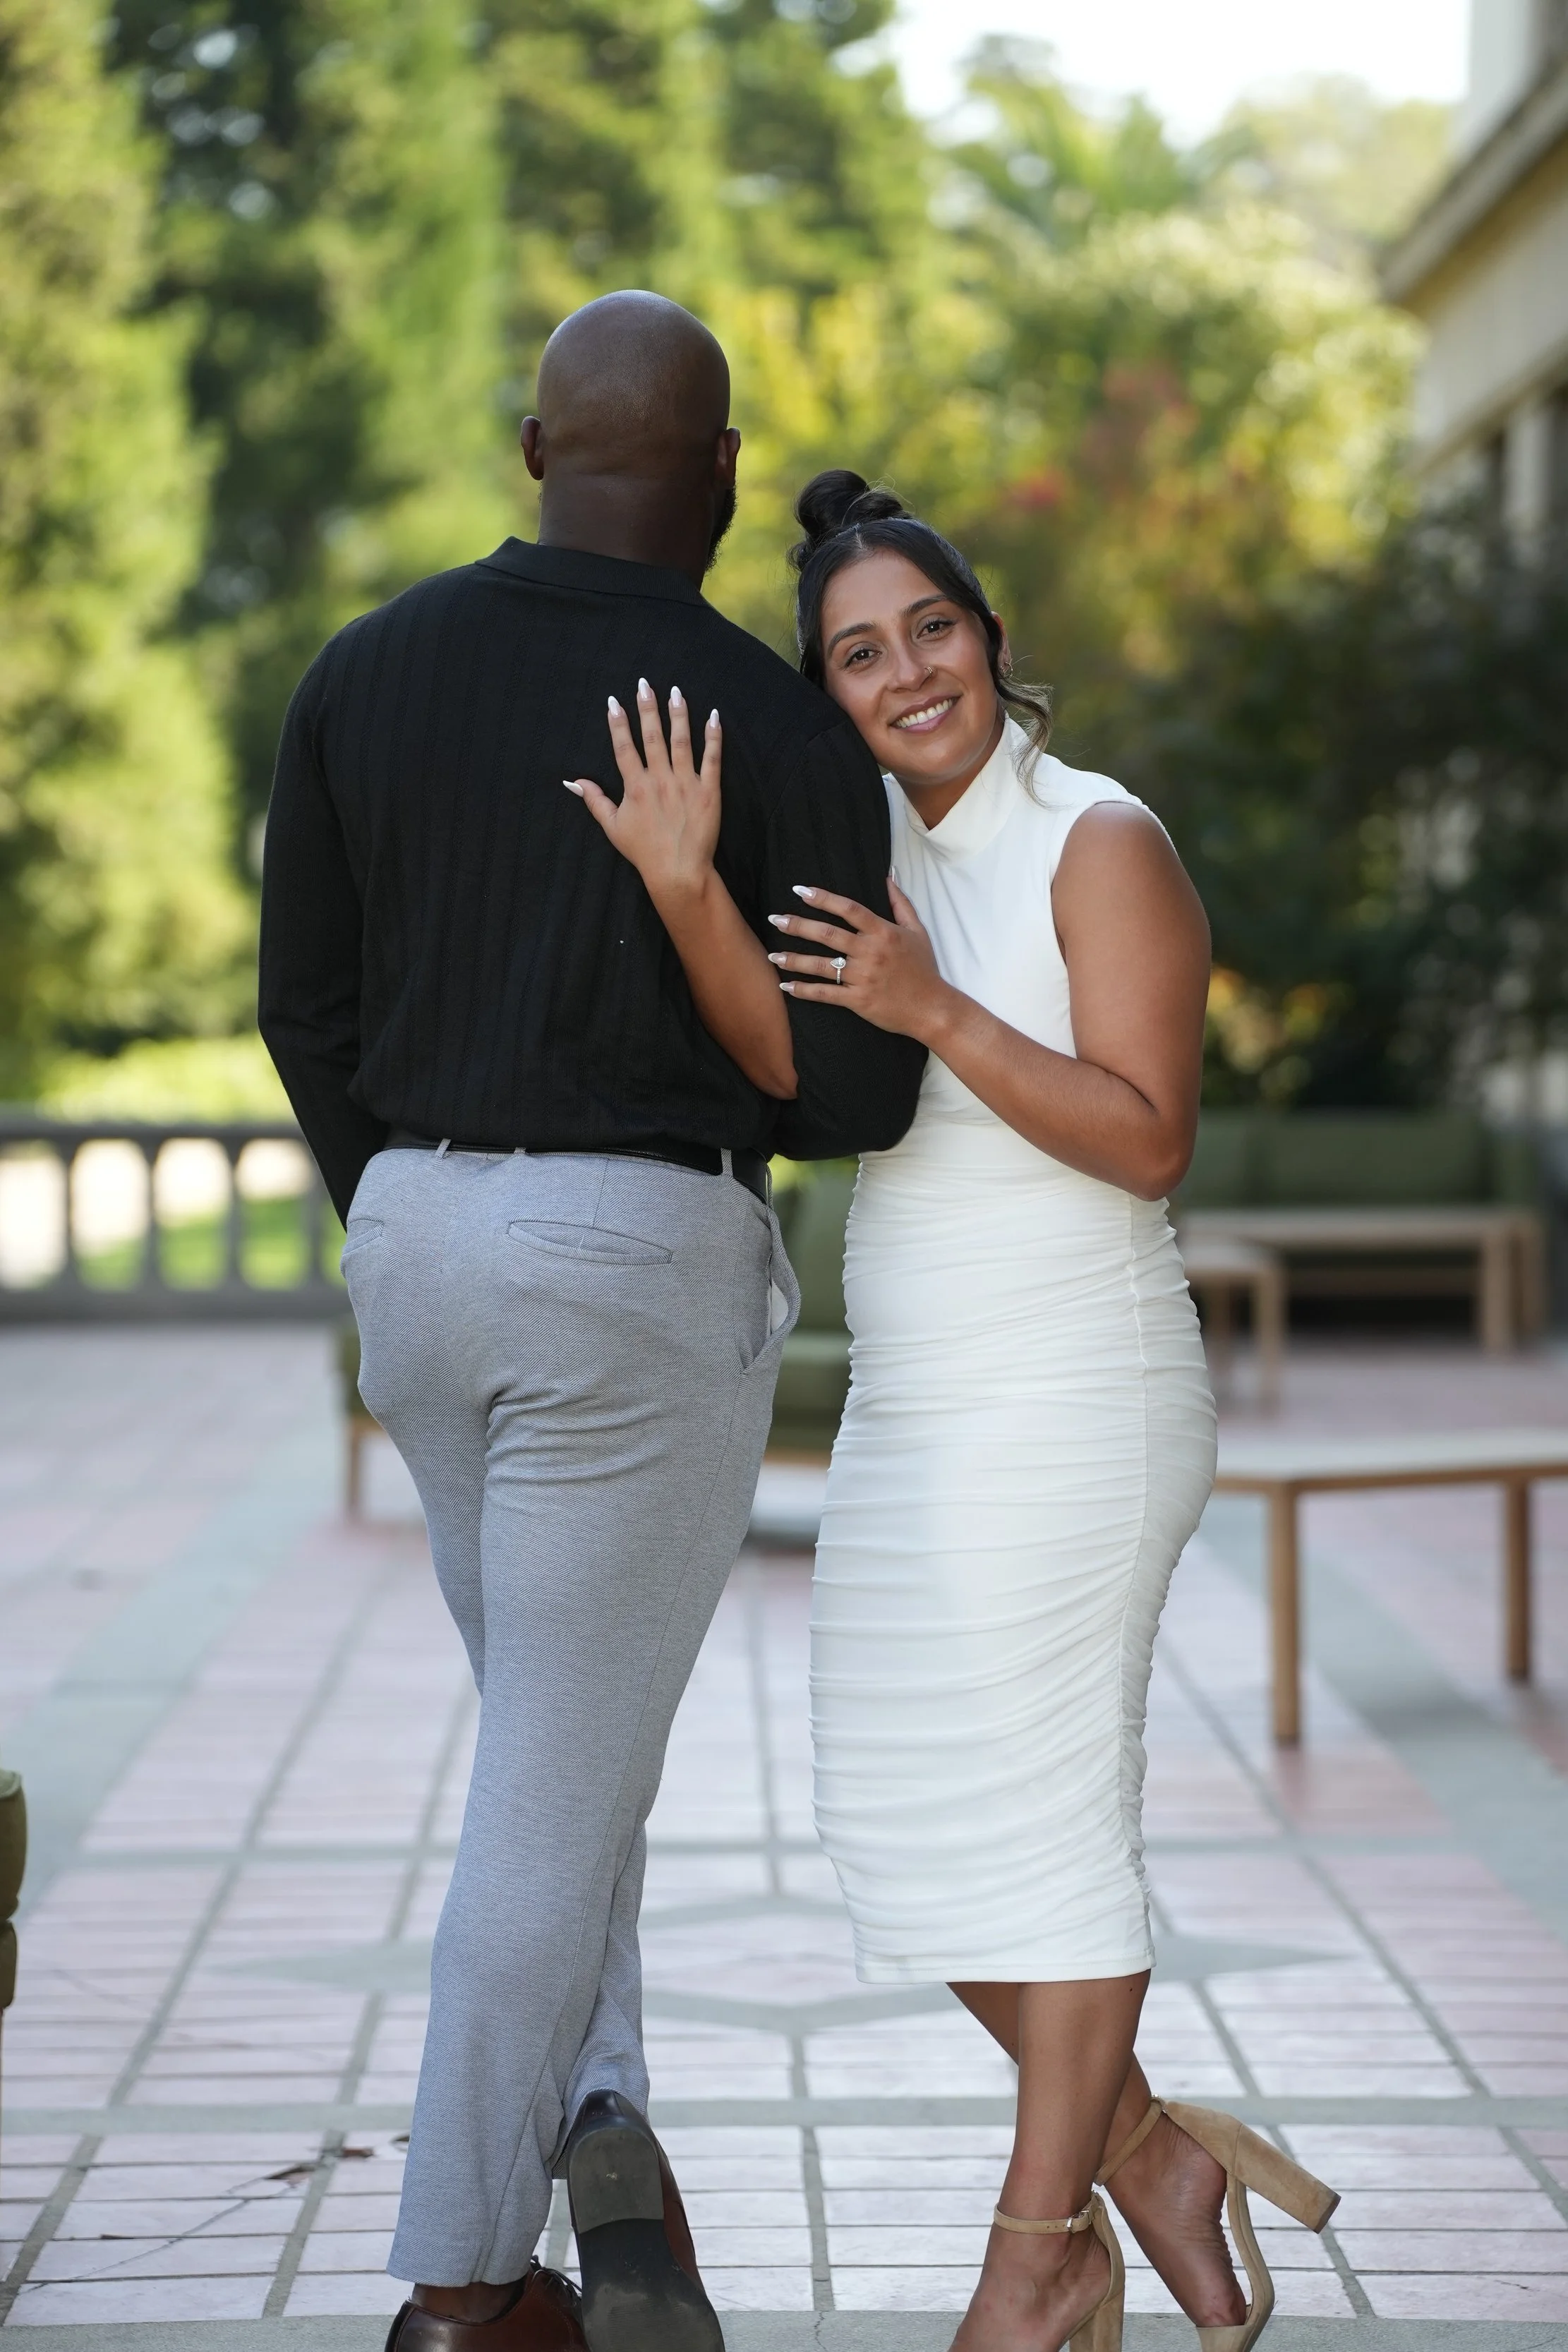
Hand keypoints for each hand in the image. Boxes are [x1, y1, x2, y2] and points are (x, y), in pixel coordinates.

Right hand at [566, 679, 719, 902]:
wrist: (678, 871)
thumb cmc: (643, 852)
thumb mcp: (613, 827)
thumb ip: (594, 801)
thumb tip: (573, 782)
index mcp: (635, 787)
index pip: (624, 748)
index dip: (618, 724)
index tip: (614, 701)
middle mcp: (659, 780)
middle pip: (652, 737)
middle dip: (647, 708)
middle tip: (644, 684)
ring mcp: (685, 783)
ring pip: (681, 741)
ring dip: (678, 714)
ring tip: (675, 691)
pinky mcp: (708, 791)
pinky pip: (712, 758)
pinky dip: (713, 737)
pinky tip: (714, 716)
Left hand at [767, 878, 949, 1038]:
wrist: (932, 1008)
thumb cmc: (924, 969)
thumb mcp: (917, 931)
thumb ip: (900, 903)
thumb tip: (888, 877)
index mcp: (883, 932)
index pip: (848, 909)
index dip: (823, 898)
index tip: (801, 891)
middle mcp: (870, 952)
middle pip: (827, 934)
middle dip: (797, 925)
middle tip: (774, 919)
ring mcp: (862, 977)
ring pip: (820, 965)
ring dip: (793, 959)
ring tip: (772, 955)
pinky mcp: (857, 1000)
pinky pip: (825, 994)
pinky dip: (803, 990)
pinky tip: (785, 986)